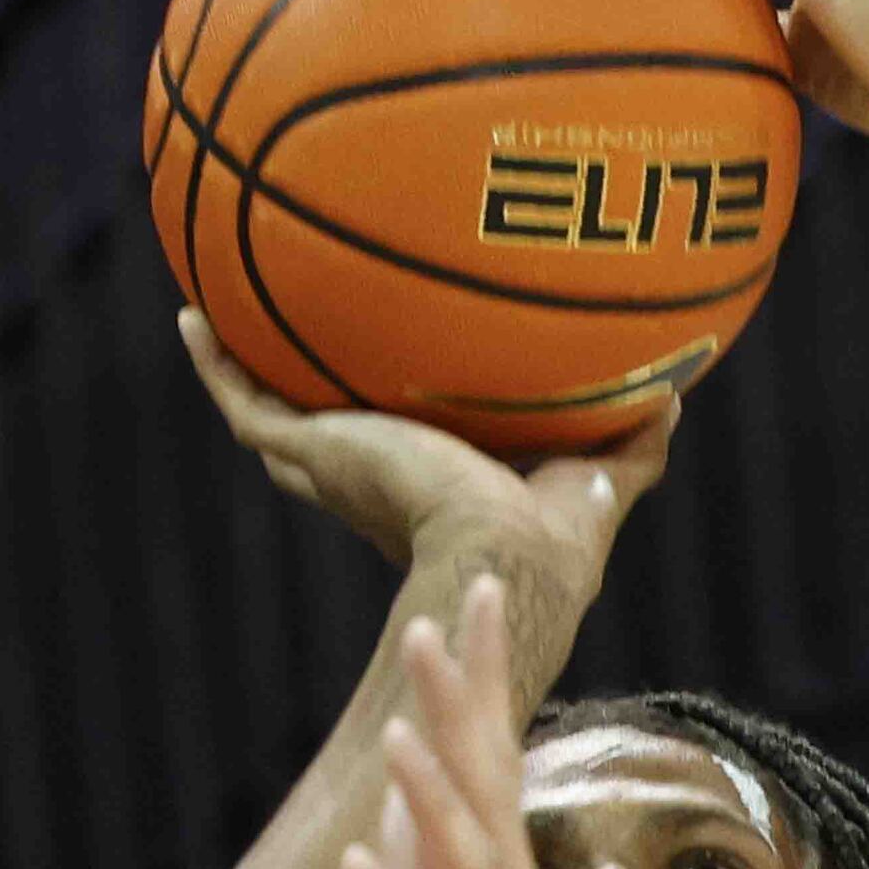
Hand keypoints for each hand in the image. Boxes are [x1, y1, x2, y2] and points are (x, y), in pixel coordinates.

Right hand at [183, 309, 675, 585]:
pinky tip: (192, 316)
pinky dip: (215, 362)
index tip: (380, 404)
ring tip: (215, 326)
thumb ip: (632, 446)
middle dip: (300, 415)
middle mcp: (369, 487)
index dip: (381, 441)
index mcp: (425, 500)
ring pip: (270, 425)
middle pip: (318, 451)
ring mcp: (333, 469)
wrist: (504, 552)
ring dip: (241, 379)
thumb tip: (676, 396)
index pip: (392, 471)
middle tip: (284, 362)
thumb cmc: (555, 539)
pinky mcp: (314, 452)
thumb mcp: (599, 479)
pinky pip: (245, 401)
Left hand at [334, 578, 621, 868]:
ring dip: (436, 794)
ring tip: (402, 730)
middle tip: (450, 610)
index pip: (498, 770)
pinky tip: (356, 860)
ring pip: (469, 867)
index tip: (465, 601)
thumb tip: (394, 798)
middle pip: (494, 790)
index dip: (485, 686)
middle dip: (470, 702)